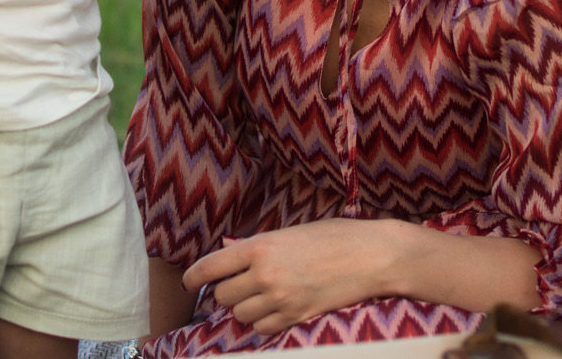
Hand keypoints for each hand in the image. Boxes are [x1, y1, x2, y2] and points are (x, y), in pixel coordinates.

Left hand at [182, 219, 402, 335]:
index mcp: (260, 246)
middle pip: (222, 296)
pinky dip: (263, 322)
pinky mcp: (296, 317)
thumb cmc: (335, 237)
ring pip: (239, 315)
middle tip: (241, 285)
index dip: (192, 277)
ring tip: (264, 296)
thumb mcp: (291, 232)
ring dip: (245, 308)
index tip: (189, 283)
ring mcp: (280, 298)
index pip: (210, 267)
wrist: (372, 256)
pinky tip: (277, 309)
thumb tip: (229, 252)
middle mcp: (265, 273)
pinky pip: (261, 329)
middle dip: (227, 292)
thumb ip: (258, 246)